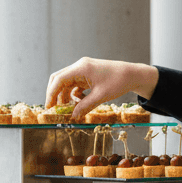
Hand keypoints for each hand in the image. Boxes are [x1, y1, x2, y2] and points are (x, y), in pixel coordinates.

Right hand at [45, 58, 159, 118]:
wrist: (132, 74)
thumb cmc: (118, 82)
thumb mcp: (101, 96)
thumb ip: (85, 106)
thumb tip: (73, 116)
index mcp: (81, 68)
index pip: (59, 80)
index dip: (51, 93)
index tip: (49, 107)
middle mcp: (80, 66)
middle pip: (59, 79)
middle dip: (55, 94)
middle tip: (54, 109)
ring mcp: (84, 69)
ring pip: (67, 83)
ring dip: (66, 96)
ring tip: (70, 109)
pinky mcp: (88, 74)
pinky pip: (75, 84)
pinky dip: (74, 94)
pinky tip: (80, 102)